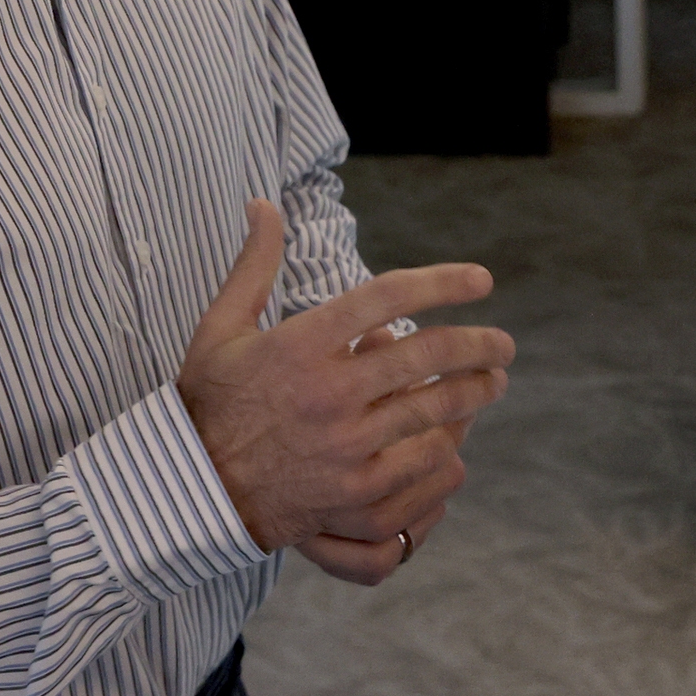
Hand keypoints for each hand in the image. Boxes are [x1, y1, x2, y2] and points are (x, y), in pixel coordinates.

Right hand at [177, 200, 511, 561]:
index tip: (481, 280)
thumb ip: (252, 264)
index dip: (442, 283)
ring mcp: (347, 444)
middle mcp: (329, 391)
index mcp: (300, 344)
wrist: (192, 489)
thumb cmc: (208, 401)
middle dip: (479, 344)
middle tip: (503, 343)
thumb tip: (263, 204)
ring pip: (434, 408)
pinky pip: (423, 463)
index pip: (387, 296)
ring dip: (476, 392)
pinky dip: (449, 445)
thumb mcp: (220, 326)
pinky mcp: (356, 492)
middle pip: (427, 354)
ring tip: (494, 382)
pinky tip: (458, 437)